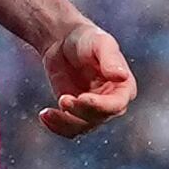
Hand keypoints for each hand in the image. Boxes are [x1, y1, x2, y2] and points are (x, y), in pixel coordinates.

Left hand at [31, 21, 136, 139]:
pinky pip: (69, 129)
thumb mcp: (100, 43)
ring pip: (82, 127)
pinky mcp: (76, 114)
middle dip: (79, 111)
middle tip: (63, 98)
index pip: (117, 105)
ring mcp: (94, 110)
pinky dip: (56, 127)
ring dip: (65, 122)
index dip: (100, 105)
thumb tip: (122, 76)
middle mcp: (112, 102)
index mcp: (124, 86)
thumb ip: (111, 59)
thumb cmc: (86, 38)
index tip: (82, 97)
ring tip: (47, 112)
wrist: (63, 41)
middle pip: (98, 117)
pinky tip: (44, 115)